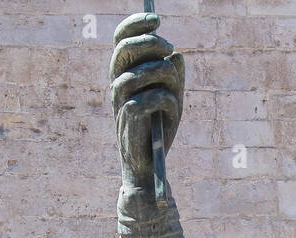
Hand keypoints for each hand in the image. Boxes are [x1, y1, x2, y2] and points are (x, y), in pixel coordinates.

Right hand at [111, 12, 183, 189]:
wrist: (150, 163)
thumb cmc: (158, 127)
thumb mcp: (172, 98)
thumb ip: (175, 78)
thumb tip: (178, 56)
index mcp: (125, 73)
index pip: (120, 39)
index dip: (135, 24)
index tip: (157, 18)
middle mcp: (117, 83)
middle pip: (124, 50)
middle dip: (149, 43)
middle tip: (170, 47)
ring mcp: (120, 102)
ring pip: (134, 75)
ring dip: (160, 72)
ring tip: (174, 83)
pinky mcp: (129, 122)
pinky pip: (145, 101)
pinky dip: (164, 100)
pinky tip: (173, 107)